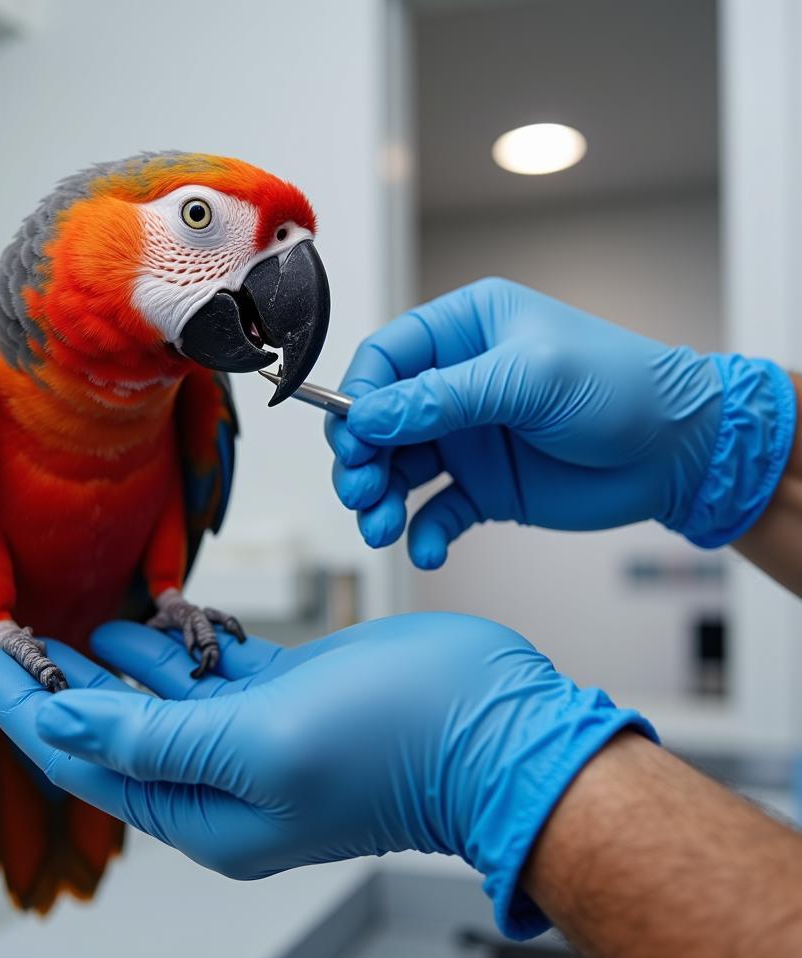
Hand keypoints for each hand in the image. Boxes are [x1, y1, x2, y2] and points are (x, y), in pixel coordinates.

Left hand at [0, 613, 653, 938]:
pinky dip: (181, 641)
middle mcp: (224, 776)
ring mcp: (257, 732)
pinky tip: (158, 611)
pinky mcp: (289, 693)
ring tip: (64, 622)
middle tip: (4, 630)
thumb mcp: (260, 743)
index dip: (19, 703)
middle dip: (55, 679)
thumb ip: (158, 739)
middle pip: (111, 724)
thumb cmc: (395, 741)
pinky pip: (213, 669)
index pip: (81, 753)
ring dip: (113, 658)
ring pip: (160, 693)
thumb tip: (66, 730)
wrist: (496, 724)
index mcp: (205, 807)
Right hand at [327, 278, 794, 566]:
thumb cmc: (621, 388)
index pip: (384, 359)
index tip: (354, 439)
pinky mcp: (482, 486)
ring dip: (381, 500)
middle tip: (362, 490)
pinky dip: (423, 532)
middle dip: (361, 458)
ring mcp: (466, 438)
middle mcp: (456, 383)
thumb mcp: (528, 379)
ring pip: (397, 469)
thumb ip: (442, 399)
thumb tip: (366, 416)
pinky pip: (435, 510)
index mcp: (465, 332)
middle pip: (378, 419)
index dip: (358, 399)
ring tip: (382, 527)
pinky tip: (428, 549)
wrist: (679, 453)